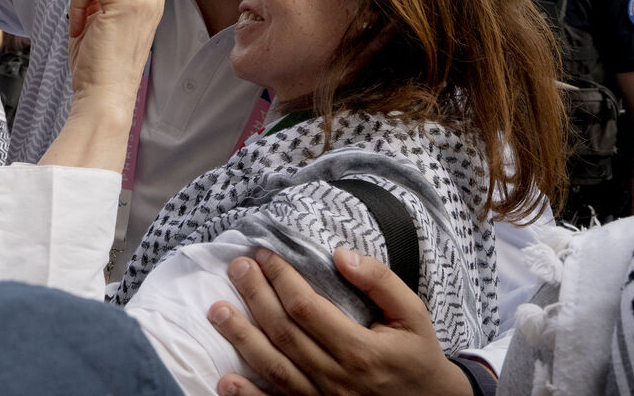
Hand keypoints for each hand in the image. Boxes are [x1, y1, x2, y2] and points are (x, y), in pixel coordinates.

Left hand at [207, 247, 471, 395]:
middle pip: (283, 333)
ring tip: (216, 310)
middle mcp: (336, 378)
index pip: (306, 307)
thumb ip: (381, 282)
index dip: (281, 278)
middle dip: (255, 296)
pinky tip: (225, 379)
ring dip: (241, 338)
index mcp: (360, 350)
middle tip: (237, 267)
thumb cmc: (417, 356)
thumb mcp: (413, 314)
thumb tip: (342, 254)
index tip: (266, 254)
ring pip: (273, 367)